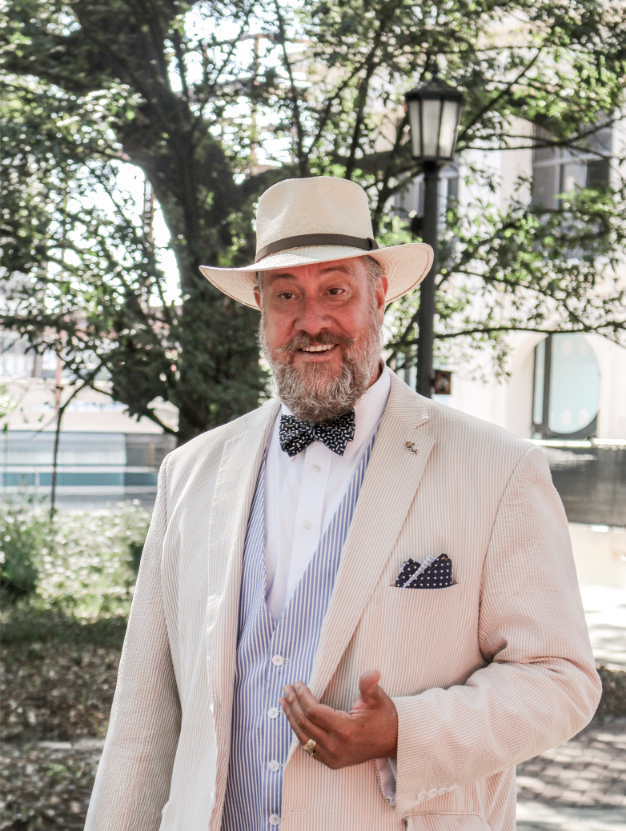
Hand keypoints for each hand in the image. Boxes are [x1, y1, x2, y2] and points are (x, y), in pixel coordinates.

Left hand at [279, 670, 397, 769]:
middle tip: (286, 688)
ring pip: (303, 736)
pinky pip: (308, 747)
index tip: (298, 683)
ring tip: (283, 701)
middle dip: (292, 704)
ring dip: (291, 718)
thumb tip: (373, 672)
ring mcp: (332, 757)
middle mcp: (335, 747)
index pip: (313, 711)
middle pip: (304, 723)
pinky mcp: (331, 762)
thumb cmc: (384, 717)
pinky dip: (299, 732)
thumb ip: (369, 685)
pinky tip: (293, 719)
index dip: (302, 696)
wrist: (393, 742)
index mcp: (344, 730)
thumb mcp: (377, 698)